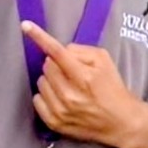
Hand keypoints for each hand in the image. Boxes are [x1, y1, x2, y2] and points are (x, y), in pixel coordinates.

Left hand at [23, 26, 147, 147]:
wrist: (121, 122)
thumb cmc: (113, 88)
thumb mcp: (104, 61)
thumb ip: (81, 51)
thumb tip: (60, 51)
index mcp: (83, 76)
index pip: (57, 52)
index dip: (39, 37)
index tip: (25, 25)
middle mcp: (69, 94)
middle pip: (47, 66)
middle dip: (56, 64)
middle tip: (70, 72)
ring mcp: (60, 110)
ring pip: (41, 82)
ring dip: (51, 80)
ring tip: (67, 87)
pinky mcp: (54, 122)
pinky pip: (37, 100)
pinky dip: (46, 95)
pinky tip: (60, 98)